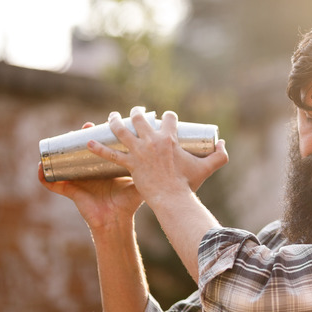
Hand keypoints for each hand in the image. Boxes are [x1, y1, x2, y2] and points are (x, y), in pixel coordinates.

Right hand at [37, 122, 142, 229]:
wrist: (118, 221)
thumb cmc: (128, 203)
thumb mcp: (138, 183)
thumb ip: (150, 171)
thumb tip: (167, 155)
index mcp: (104, 169)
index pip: (100, 148)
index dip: (100, 135)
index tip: (104, 122)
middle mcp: (90, 173)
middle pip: (82, 151)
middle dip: (80, 137)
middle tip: (85, 126)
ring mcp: (79, 181)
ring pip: (65, 163)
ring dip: (60, 151)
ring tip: (60, 141)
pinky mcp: (71, 192)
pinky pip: (54, 184)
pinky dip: (44, 177)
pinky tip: (39, 168)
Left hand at [87, 106, 228, 204]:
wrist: (173, 199)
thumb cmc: (189, 184)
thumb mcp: (207, 167)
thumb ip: (220, 156)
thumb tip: (223, 144)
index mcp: (171, 138)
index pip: (168, 118)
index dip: (167, 116)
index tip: (165, 119)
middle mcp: (153, 141)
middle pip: (140, 118)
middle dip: (137, 112)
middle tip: (136, 113)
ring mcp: (139, 152)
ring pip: (122, 130)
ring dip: (114, 121)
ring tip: (111, 117)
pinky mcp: (130, 164)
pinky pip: (110, 154)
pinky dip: (98, 148)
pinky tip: (88, 142)